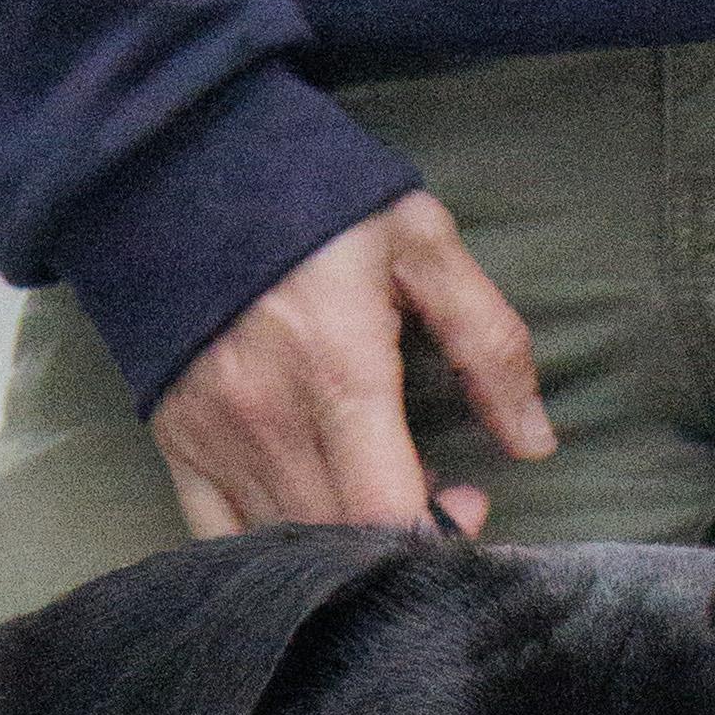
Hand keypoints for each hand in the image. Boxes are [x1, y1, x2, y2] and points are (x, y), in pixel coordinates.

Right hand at [151, 191, 553, 540]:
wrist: (188, 164)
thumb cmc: (319, 200)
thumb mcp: (423, 242)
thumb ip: (488, 342)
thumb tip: (535, 442)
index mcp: (339, 371)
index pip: (387, 512)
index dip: (438, 533)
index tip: (467, 499)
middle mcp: (271, 421)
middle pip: (343, 540)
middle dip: (402, 540)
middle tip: (434, 493)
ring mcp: (217, 442)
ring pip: (290, 546)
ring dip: (346, 544)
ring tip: (375, 489)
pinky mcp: (179, 447)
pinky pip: (221, 541)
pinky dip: (275, 551)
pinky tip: (311, 517)